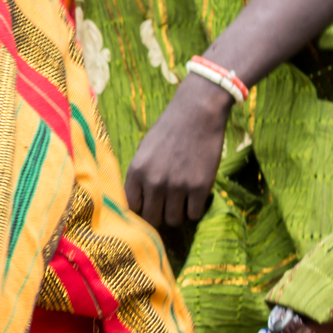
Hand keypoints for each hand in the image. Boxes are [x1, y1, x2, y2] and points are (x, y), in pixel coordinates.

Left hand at [122, 77, 231, 231]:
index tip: (148, 209)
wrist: (197, 112)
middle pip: (152, 219)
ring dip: (178, 214)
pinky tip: (195, 198)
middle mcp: (154, 182)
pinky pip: (194, 214)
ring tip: (182, 202)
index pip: (131, 208)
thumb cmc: (169, 129)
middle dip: (159, 216)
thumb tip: (137, 203)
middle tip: (166, 208)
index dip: (140, 211)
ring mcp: (178, 186)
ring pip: (174, 220)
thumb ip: (139, 176)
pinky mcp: (200, 187)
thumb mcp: (143, 151)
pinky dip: (195, 210)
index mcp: (136, 172)